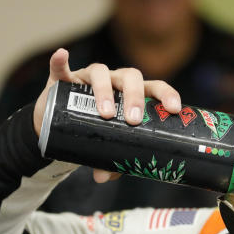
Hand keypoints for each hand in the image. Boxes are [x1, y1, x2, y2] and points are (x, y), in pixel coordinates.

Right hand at [32, 48, 181, 182]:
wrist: (60, 124)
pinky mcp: (63, 78)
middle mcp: (114, 81)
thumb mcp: (106, 146)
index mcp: (133, 94)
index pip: (154, 88)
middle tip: (133, 120)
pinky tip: (62, 56)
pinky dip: (60, 62)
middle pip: (130, 77)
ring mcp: (89, 78)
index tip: (173, 109)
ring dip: (105, 90)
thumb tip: (104, 177)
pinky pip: (60, 68)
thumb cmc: (94, 131)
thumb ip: (109, 161)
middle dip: (135, 96)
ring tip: (105, 112)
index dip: (166, 94)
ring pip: (100, 72)